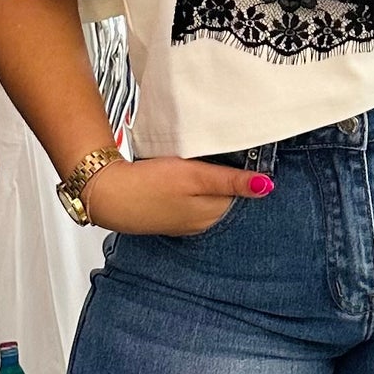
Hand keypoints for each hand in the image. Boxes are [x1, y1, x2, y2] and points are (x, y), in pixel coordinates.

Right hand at [83, 156, 272, 236]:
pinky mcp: (169, 217)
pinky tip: (180, 180)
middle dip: (226, 177)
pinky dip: (190, 190)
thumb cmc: (149, 185)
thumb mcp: (194, 177)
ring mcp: (185, 222)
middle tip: (217, 153)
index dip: (242, 169)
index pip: (242, 191)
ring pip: (208, 199)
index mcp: (213, 213)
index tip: (238, 151)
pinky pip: (190, 202)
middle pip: (226, 196)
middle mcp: (203, 223)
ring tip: (198, 164)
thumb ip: (230, 181)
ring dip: (207, 183)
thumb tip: (266, 186)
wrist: (107, 195)